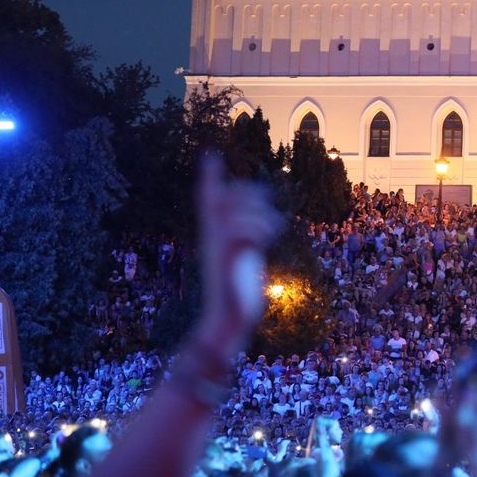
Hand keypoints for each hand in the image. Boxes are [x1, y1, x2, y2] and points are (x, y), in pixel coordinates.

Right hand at [194, 155, 282, 353]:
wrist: (228, 322)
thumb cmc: (238, 295)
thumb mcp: (243, 262)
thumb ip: (247, 242)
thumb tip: (263, 223)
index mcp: (213, 238)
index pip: (206, 201)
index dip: (209, 178)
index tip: (210, 154)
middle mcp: (213, 239)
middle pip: (223, 199)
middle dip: (247, 192)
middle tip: (266, 205)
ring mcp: (220, 249)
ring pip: (237, 212)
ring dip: (259, 215)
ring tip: (270, 232)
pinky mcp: (231, 260)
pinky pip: (244, 231)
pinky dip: (262, 229)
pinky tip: (269, 242)